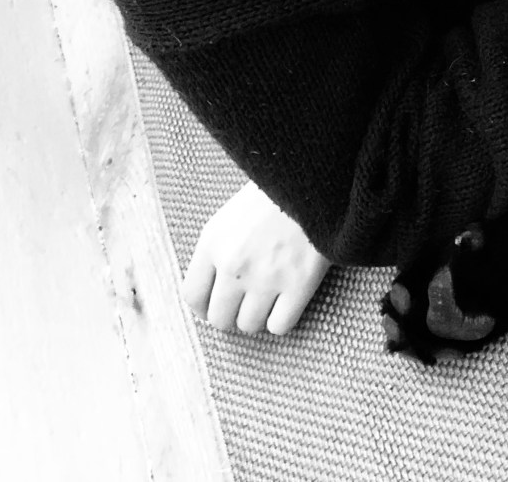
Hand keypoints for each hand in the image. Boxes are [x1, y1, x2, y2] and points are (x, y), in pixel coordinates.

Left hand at [183, 181, 332, 335]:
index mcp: (213, 243)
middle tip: (245, 304)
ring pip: (250, 325)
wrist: (314, 181)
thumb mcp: (230, 215)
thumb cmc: (273, 194)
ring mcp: (266, 278)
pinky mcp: (299, 285)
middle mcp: (233, 265)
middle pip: (219, 318)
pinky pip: (280, 326)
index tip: (215, 305)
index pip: (193, 296)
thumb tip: (211, 289)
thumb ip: (215, 250)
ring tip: (268, 301)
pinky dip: (282, 320)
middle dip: (231, 314)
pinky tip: (287, 303)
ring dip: (257, 317)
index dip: (203, 307)